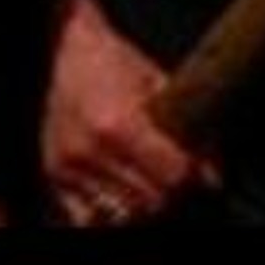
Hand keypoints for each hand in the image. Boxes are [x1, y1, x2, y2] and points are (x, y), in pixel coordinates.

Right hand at [41, 0, 218, 228]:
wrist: (60, 48)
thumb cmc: (110, 59)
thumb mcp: (156, 84)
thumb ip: (186, 130)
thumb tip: (211, 176)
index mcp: (118, 124)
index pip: (173, 177)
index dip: (192, 176)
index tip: (197, 171)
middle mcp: (91, 150)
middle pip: (152, 200)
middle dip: (169, 190)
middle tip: (172, 175)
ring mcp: (68, 166)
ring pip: (125, 212)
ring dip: (141, 202)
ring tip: (145, 180)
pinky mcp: (53, 173)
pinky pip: (87, 216)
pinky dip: (107, 211)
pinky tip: (118, 193)